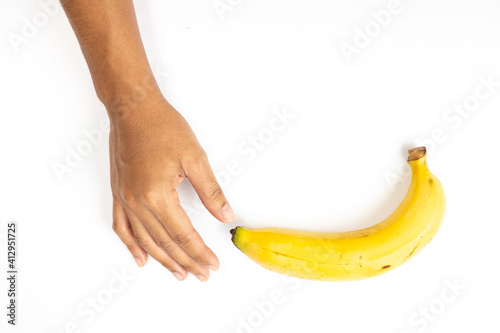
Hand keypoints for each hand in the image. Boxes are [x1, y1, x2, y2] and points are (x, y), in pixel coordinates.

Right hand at [108, 94, 234, 281]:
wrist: (133, 108)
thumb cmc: (163, 127)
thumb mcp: (195, 158)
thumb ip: (211, 191)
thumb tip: (226, 215)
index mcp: (158, 195)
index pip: (183, 235)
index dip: (200, 252)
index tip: (213, 264)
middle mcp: (138, 202)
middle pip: (165, 242)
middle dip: (186, 261)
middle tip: (202, 274)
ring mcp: (125, 199)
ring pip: (145, 241)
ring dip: (163, 260)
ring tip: (179, 273)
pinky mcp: (119, 193)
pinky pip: (123, 228)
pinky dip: (132, 246)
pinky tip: (141, 259)